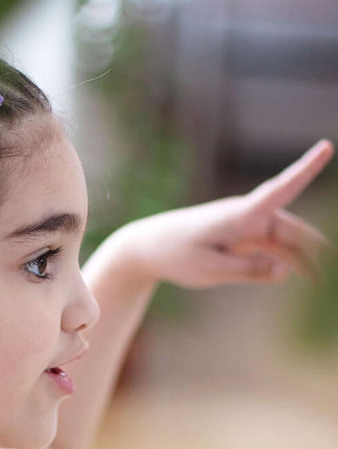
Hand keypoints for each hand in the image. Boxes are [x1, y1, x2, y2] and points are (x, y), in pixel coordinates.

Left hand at [117, 138, 334, 288]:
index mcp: (238, 215)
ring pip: (283, 239)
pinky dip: (284, 259)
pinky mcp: (241, 235)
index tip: (326, 148)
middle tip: (324, 273)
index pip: (279, 189)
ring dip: (301, 256)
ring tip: (319, 278)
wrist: (150, 247)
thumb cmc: (176, 255)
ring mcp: (246, 224)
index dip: (304, 169)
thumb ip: (249, 270)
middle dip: (311, 246)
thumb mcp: (210, 270)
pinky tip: (300, 272)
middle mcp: (247, 214)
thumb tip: (287, 272)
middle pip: (289, 228)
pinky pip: (271, 246)